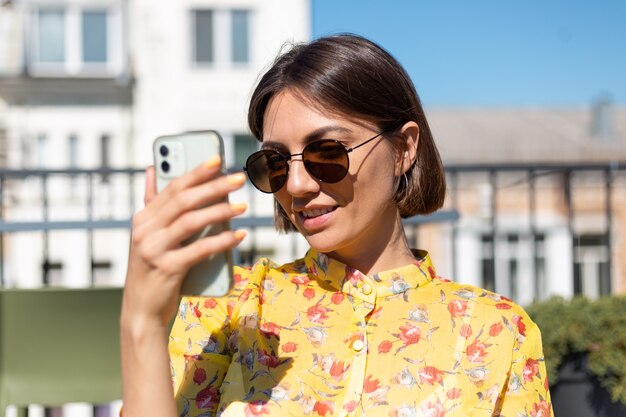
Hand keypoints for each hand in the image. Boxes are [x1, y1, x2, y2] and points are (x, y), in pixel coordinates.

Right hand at [121, 157, 246, 330]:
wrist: (142, 312)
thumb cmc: (152, 270)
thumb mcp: (148, 235)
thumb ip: (151, 203)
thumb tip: (151, 169)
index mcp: (142, 218)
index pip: (172, 187)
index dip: (196, 172)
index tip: (219, 159)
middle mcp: (145, 230)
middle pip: (184, 201)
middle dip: (214, 186)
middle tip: (239, 178)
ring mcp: (154, 250)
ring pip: (192, 222)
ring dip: (221, 211)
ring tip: (243, 207)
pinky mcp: (168, 269)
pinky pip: (200, 249)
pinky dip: (222, 241)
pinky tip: (239, 236)